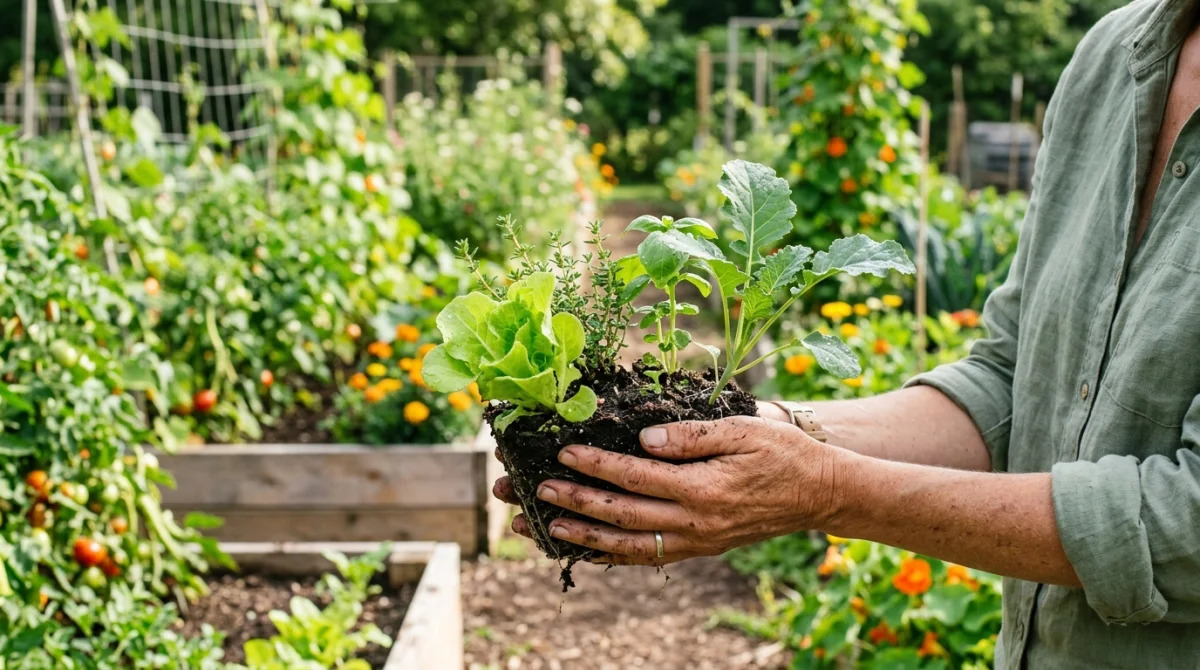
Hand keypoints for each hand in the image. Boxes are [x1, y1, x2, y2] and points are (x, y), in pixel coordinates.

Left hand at [494, 414, 839, 565]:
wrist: (819, 494)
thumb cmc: (782, 453)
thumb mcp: (743, 430)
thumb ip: (692, 435)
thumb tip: (645, 438)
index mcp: (703, 489)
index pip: (635, 478)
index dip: (596, 465)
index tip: (563, 452)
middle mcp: (695, 523)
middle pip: (621, 516)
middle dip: (574, 504)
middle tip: (535, 491)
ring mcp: (696, 541)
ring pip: (628, 545)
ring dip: (582, 537)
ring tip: (543, 527)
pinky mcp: (699, 548)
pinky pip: (647, 556)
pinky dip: (612, 554)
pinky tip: (587, 546)